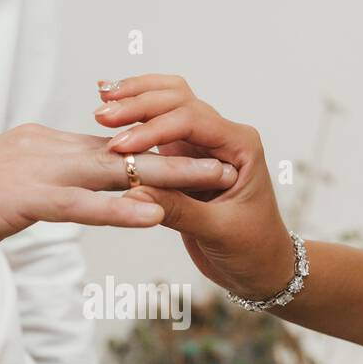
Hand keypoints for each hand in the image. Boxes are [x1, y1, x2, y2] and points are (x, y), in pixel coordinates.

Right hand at [0, 123, 236, 270]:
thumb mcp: (1, 192)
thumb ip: (38, 187)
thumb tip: (66, 195)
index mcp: (39, 144)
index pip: (111, 144)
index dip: (159, 150)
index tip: (201, 156)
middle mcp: (42, 147)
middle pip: (125, 149)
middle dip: (179, 154)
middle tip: (226, 161)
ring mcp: (30, 170)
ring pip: (113, 171)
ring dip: (168, 175)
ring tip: (214, 181)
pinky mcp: (17, 200)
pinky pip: (79, 206)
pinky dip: (119, 210)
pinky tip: (154, 216)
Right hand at [93, 76, 294, 299]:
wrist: (260, 266)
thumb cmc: (253, 249)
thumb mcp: (219, 232)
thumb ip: (180, 210)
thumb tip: (135, 192)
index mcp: (240, 147)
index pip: (192, 121)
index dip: (153, 129)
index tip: (121, 146)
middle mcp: (221, 138)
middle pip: (177, 101)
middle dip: (139, 103)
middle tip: (101, 115)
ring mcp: (201, 146)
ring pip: (166, 105)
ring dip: (135, 99)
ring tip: (101, 97)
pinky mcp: (183, 160)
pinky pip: (157, 130)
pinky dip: (135, 116)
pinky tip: (110, 105)